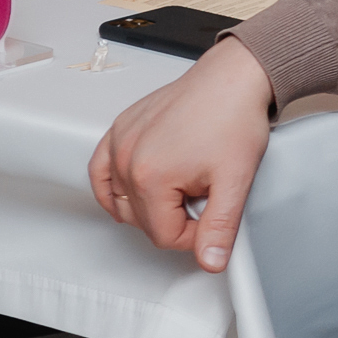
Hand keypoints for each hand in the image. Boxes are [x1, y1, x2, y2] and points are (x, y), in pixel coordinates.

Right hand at [90, 36, 274, 272]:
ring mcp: (120, 141)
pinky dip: (112, 185)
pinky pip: (101, 169)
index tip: (213, 218)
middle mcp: (127, 159)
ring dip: (147, 203)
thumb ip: (221, 227)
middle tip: (203, 196)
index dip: (193, 235)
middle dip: (174, 216)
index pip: (163, 235)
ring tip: (181, 188)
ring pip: (120, 198)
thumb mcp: (236, 179)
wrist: (235, 76)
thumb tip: (211, 262)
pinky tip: (128, 192)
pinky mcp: (120, 127)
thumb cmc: (235, 116)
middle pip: (141, 219)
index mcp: (150, 177)